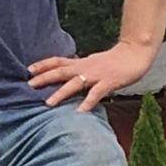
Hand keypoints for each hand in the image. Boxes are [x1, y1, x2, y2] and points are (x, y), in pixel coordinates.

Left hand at [28, 38, 157, 112]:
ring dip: (61, 93)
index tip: (28, 70)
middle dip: (44, 78)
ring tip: (48, 103)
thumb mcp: (92, 64)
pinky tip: (80, 112)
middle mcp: (86, 67)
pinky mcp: (109, 82)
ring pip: (75, 83)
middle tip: (29, 85)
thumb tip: (66, 79)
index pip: (58, 61)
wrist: (137, 53)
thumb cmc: (115, 61)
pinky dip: (88, 102)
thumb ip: (79, 70)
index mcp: (81, 63)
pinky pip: (96, 93)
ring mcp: (97, 75)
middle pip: (61, 71)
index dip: (43, 65)